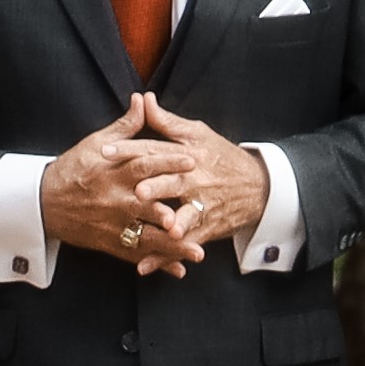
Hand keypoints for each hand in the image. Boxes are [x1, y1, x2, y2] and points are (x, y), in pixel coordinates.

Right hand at [38, 96, 193, 273]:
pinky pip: (136, 255)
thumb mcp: (96, 143)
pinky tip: (179, 270)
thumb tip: (142, 100)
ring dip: (173, 246)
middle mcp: (116, 200)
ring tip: (197, 252)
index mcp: (115, 172)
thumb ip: (125, 126)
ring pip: (146, 237)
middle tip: (198, 212)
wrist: (43, 202)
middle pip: (148, 206)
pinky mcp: (110, 243)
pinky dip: (158, 263)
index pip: (145, 164)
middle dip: (173, 211)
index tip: (193, 159)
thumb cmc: (73, 169)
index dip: (168, 161)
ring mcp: (113, 225)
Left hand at [124, 98, 273, 269]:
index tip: (105, 151)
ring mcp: (202, 206)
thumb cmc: (222, 157)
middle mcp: (195, 180)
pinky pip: (183, 244)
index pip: (156, 150)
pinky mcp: (205, 229)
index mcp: (188, 154)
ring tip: (162, 229)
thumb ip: (166, 121)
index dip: (131, 150)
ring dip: (172, 223)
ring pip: (184, 216)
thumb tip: (142, 99)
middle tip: (136, 191)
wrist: (259, 187)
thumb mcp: (197, 134)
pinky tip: (145, 266)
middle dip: (155, 188)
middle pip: (171, 183)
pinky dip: (165, 258)